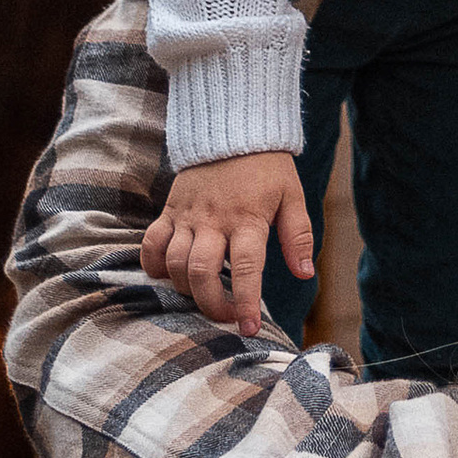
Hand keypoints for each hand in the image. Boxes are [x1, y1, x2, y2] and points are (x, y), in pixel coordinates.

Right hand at [142, 149, 311, 335]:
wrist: (232, 128)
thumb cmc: (267, 168)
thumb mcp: (292, 196)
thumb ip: (299, 236)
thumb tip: (305, 274)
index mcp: (248, 218)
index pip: (245, 268)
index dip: (246, 302)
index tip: (250, 329)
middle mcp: (214, 219)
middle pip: (202, 272)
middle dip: (211, 305)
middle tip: (226, 318)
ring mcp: (188, 215)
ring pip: (175, 264)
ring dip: (186, 289)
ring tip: (204, 296)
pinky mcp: (170, 210)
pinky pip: (152, 243)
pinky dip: (154, 266)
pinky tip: (169, 276)